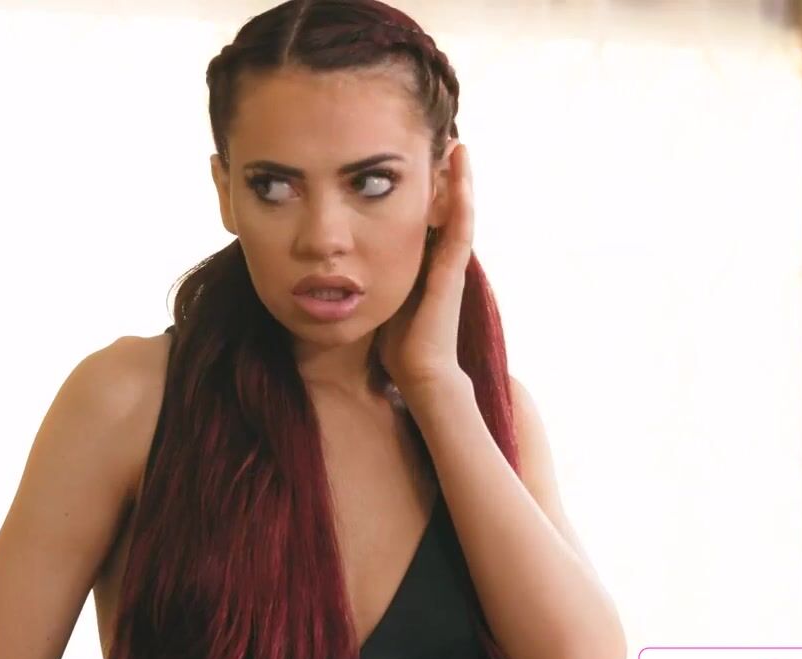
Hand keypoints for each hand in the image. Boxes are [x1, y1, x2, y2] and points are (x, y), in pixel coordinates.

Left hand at [376, 141, 472, 395]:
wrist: (419, 373)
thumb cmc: (398, 345)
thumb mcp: (379, 300)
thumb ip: (370, 279)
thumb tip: (339, 266)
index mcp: (424, 265)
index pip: (424, 219)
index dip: (422, 192)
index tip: (414, 163)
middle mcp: (441, 260)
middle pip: (443, 209)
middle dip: (442, 177)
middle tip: (441, 141)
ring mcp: (450, 263)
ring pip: (458, 210)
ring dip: (458, 177)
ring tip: (456, 144)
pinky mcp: (453, 270)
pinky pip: (460, 224)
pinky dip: (462, 195)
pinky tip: (460, 168)